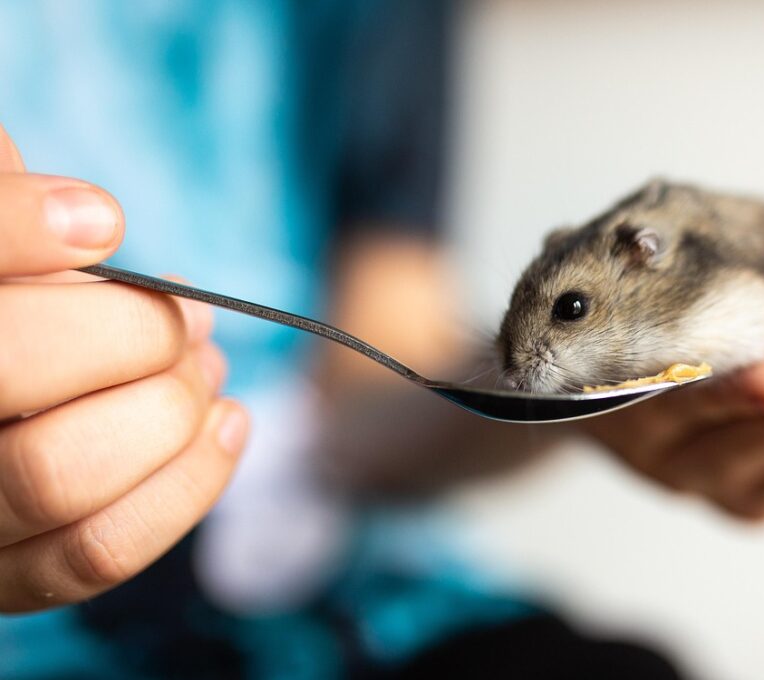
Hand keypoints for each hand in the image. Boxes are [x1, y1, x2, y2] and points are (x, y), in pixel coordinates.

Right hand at [0, 123, 249, 611]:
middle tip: (186, 313)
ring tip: (206, 366)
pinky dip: (187, 482)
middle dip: (132, 332)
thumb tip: (92, 222)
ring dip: (168, 409)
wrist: (3, 395)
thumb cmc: (14, 310)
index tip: (104, 220)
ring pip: (57, 476)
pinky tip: (227, 422)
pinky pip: (98, 551)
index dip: (19, 229)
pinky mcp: (3, 580)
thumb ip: (13, 218)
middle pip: (9, 368)